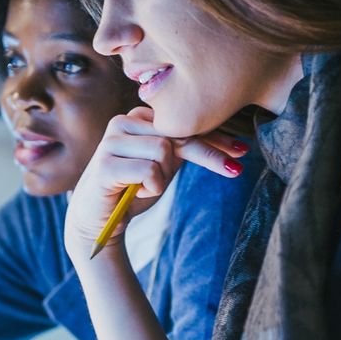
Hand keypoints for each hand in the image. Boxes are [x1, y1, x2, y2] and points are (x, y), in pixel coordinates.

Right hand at [63, 107, 246, 265]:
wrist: (98, 221)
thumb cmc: (133, 190)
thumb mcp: (164, 166)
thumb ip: (183, 148)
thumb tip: (230, 143)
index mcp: (137, 119)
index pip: (182, 123)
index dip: (214, 138)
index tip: (242, 151)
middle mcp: (122, 123)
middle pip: (177, 133)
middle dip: (204, 156)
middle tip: (228, 171)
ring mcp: (110, 142)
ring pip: (163, 150)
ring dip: (163, 177)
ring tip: (146, 187)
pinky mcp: (104, 165)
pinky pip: (149, 171)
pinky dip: (152, 187)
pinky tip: (136, 192)